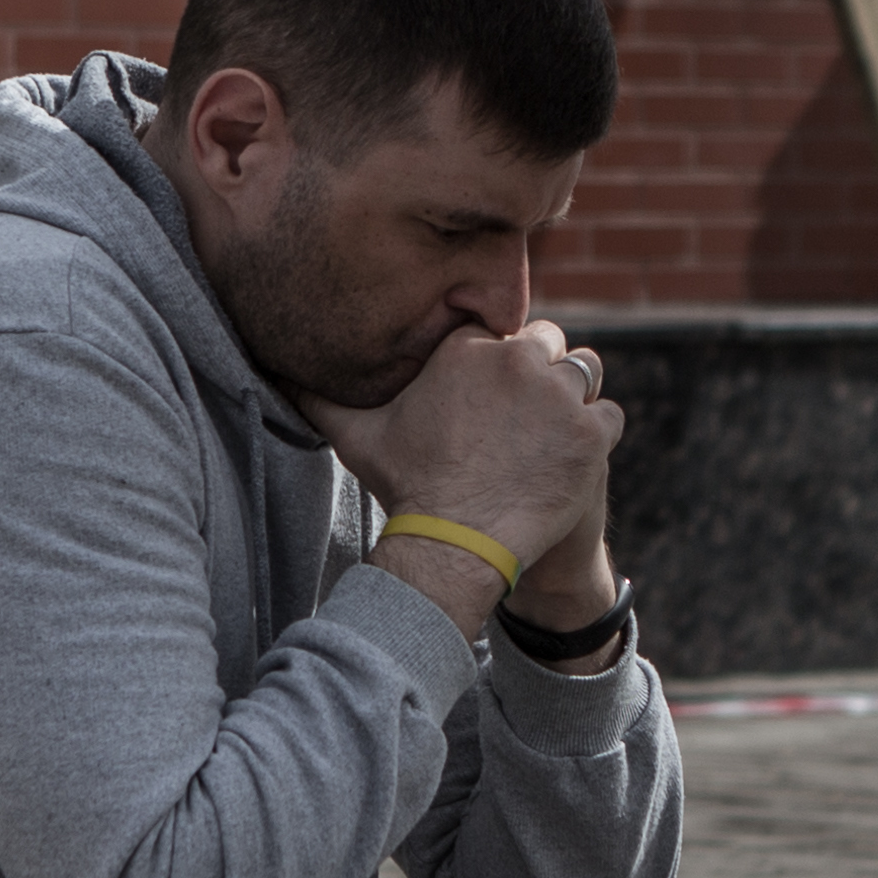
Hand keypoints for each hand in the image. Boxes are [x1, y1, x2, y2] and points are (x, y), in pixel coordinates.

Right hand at [312, 324, 617, 604]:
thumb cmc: (406, 488)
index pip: (496, 332)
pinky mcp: (591, 432)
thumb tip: (269, 365)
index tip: (490, 397)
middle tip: (522, 418)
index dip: (497, 363)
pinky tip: (567, 463)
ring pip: (583, 373)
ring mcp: (559, 395)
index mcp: (465, 349)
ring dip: (572, 400)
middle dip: (538, 372)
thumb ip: (318, 394)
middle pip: (545, 343)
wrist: (455, 545)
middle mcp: (515, 360)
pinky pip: (608, 417)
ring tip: (548, 438)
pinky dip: (595, 438)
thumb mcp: (356, 435)